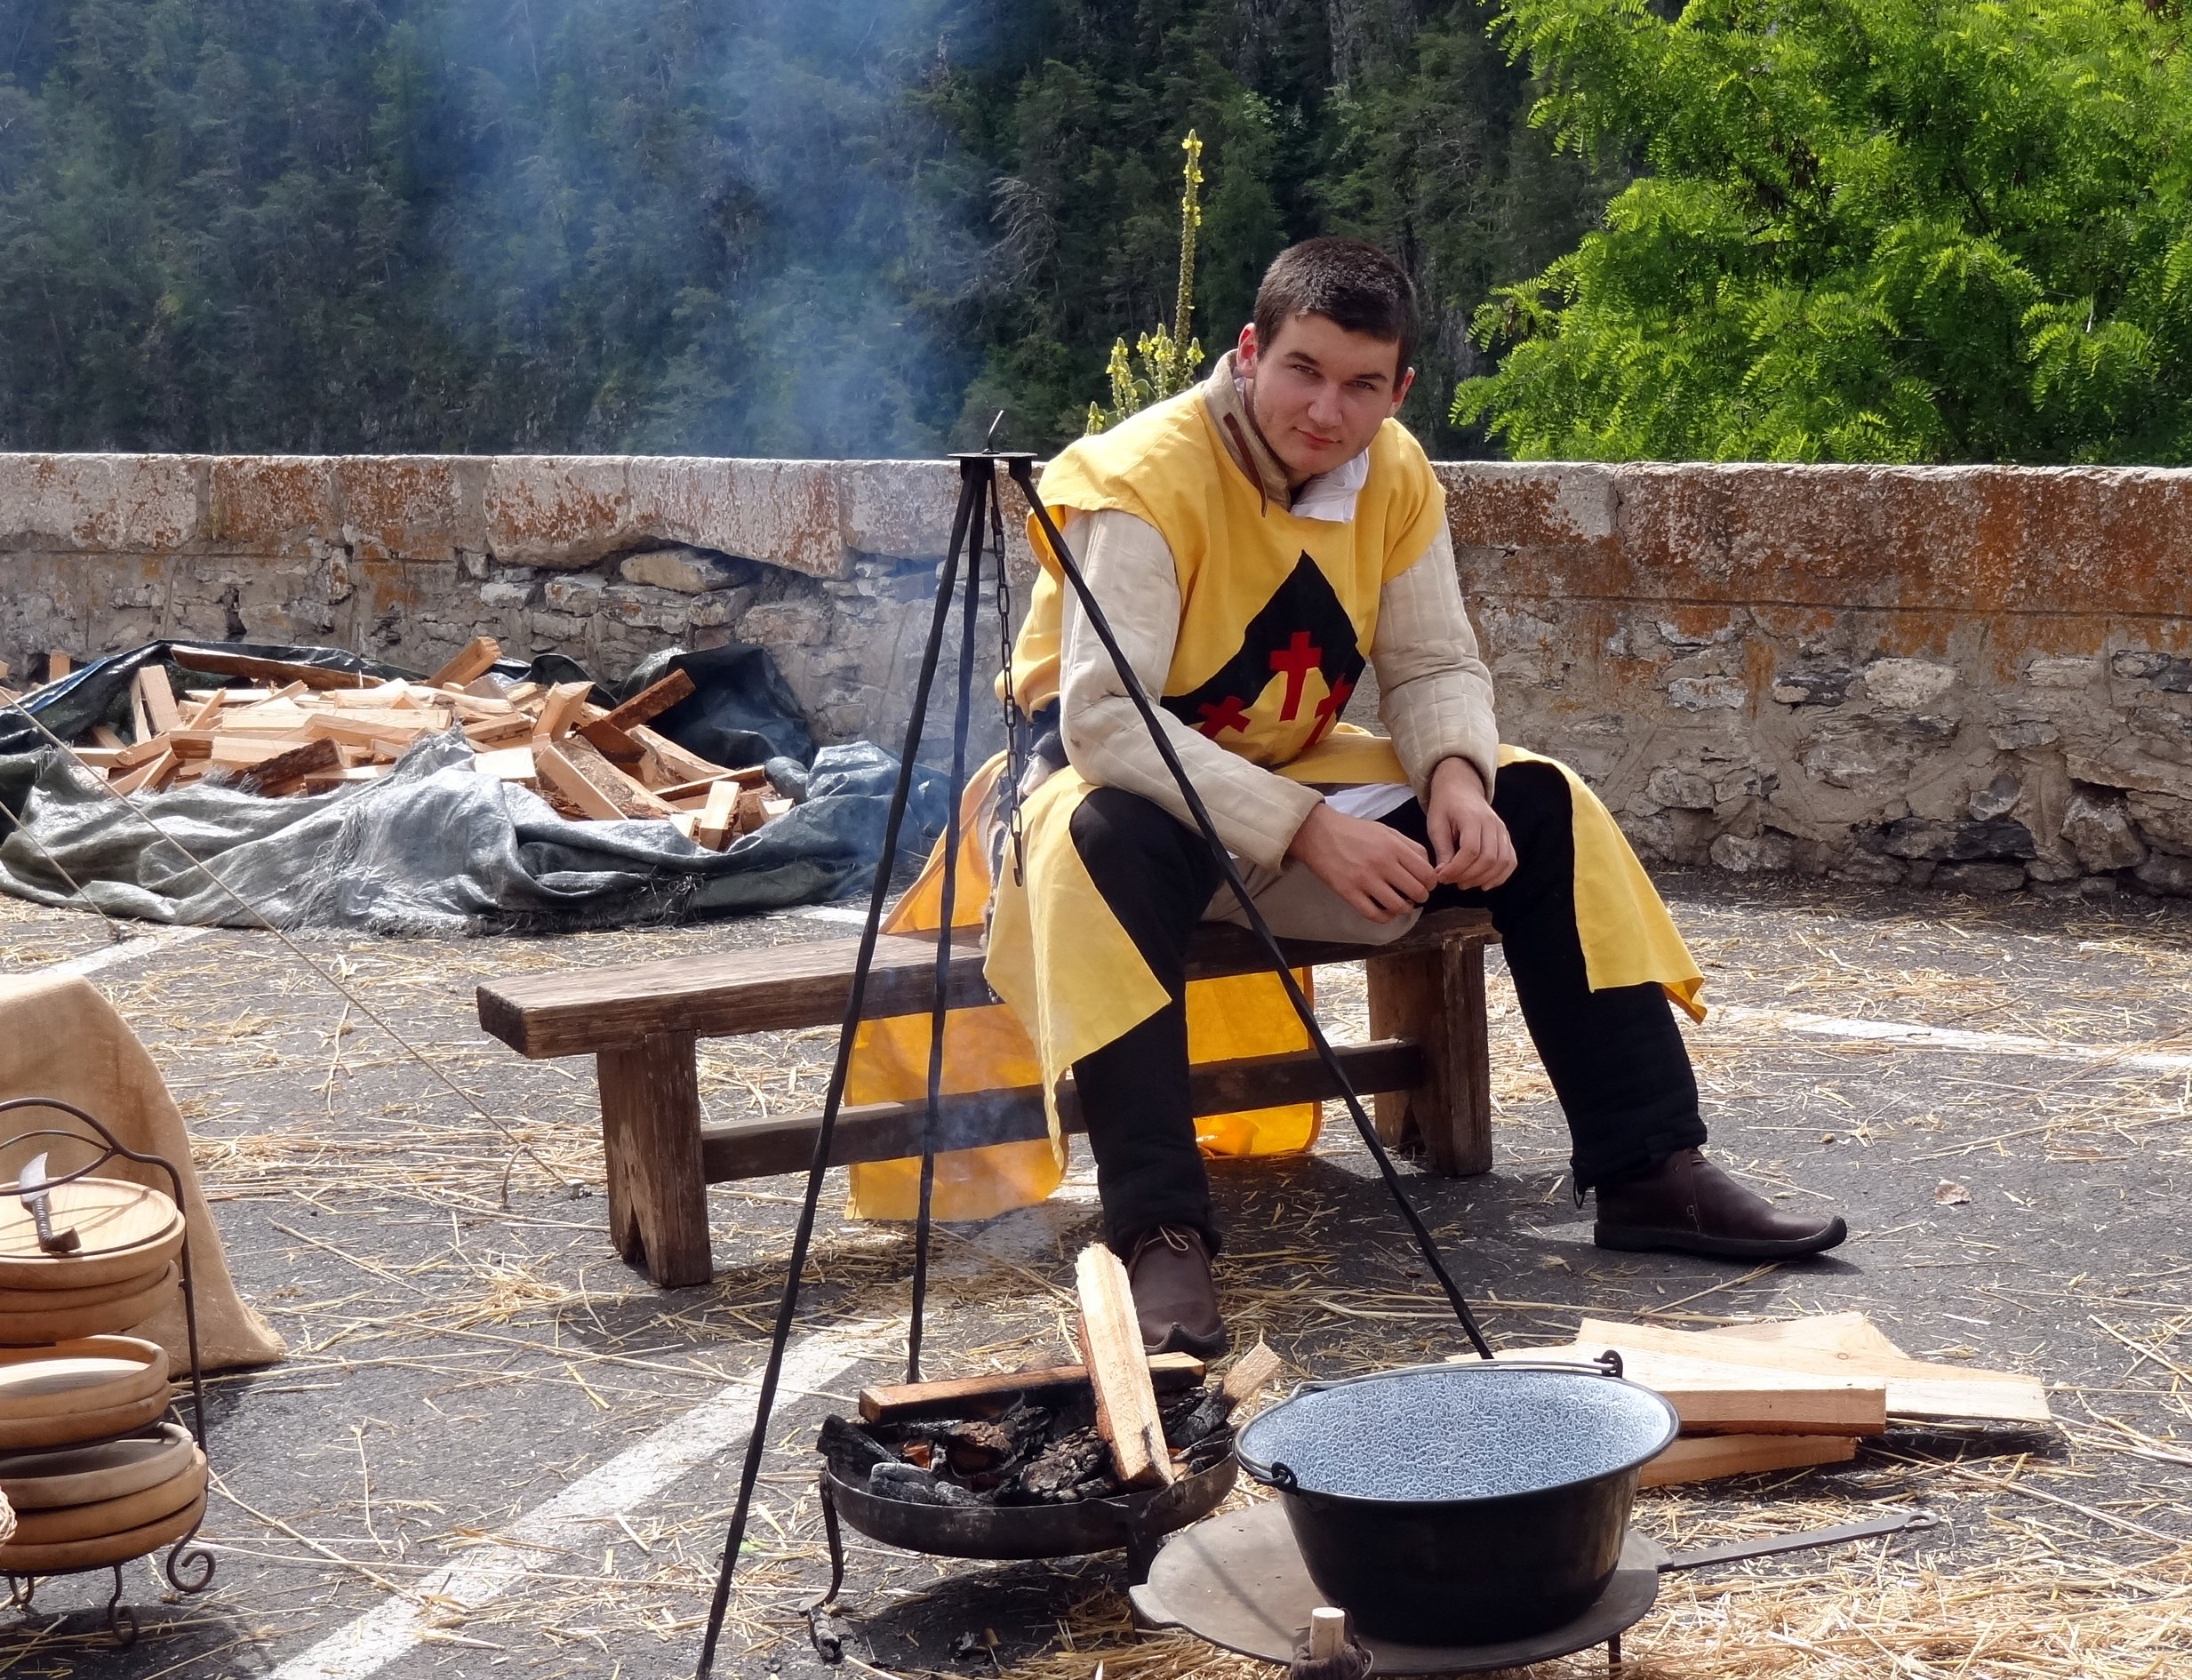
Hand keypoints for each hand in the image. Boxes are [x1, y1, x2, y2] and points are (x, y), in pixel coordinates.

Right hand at [1286, 802, 1437, 922]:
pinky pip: (1373, 914)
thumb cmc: (1353, 831)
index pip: (1426, 872)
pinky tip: (1385, 912)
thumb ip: (1408, 846)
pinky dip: (1384, 917)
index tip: (1427, 885)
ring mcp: (1364, 879)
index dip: (1431, 883)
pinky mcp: (1348, 892)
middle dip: (1421, 897)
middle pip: (1416, 891)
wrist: (1318, 832)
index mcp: (1393, 846)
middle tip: (1415, 896)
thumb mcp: (1385, 830)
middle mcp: (1382, 863)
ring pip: (1397, 906)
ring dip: (1404, 909)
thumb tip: (1427, 866)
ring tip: (1401, 905)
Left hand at [1425, 757, 1515, 889]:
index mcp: (1472, 818)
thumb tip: (1443, 874)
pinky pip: (1511, 861)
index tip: (1442, 877)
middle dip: (1468, 876)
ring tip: (1464, 883)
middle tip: (1451, 881)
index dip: (1457, 868)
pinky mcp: (1506, 838)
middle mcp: (1492, 824)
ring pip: (1502, 862)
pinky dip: (1500, 876)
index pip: (1471, 850)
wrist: (1461, 789)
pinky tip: (1484, 884)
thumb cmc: (1446, 806)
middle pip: (1488, 859)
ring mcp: (1502, 830)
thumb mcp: (1436, 824)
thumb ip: (1442, 849)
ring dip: (1483, 879)